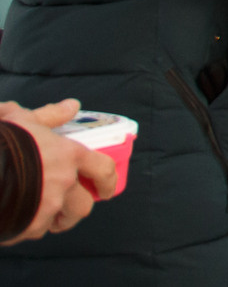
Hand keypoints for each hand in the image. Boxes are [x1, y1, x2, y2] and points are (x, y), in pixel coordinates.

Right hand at [0, 101, 112, 242]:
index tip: (107, 190)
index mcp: (69, 156)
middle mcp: (64, 183)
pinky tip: (16, 217)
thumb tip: (72, 106)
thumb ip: (50, 115)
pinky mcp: (27, 226)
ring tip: (39, 214)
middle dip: (77, 208)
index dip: (108, 181)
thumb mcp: (23, 120)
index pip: (103, 169)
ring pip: (58, 221)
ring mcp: (47, 207)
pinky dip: (28, 226)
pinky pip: (33, 231)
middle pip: (83, 205)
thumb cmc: (0, 142)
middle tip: (67, 208)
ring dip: (53, 220)